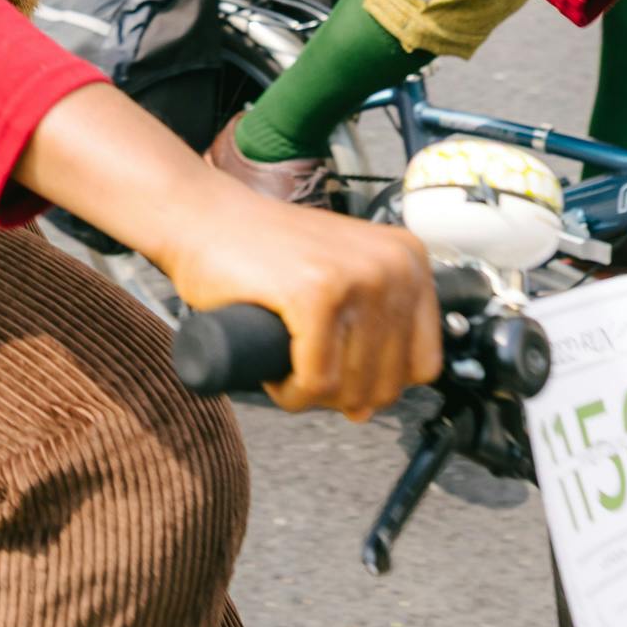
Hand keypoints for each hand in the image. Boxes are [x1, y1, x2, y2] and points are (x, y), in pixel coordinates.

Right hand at [158, 187, 442, 419]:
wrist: (203, 217)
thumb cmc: (263, 251)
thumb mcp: (337, 281)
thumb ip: (364, 334)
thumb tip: (367, 409)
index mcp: (409, 260)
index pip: (423, 364)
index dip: (377, 383)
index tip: (340, 372)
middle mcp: (393, 264)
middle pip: (387, 383)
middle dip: (340, 395)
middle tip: (303, 369)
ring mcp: (356, 276)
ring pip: (351, 388)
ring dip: (311, 395)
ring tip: (286, 365)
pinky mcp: (315, 293)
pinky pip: (316, 382)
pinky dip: (291, 393)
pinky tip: (274, 374)